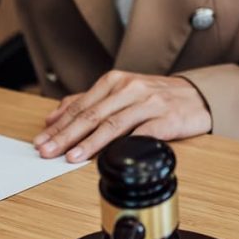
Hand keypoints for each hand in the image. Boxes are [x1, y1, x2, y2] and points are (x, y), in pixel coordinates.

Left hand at [33, 71, 211, 162]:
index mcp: (114, 81)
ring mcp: (148, 103)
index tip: (40, 140)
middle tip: (47, 151)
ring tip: (71, 156)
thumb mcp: (119, 91)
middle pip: (91, 115)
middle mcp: (129, 89)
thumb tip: (52, 116)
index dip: (57, 125)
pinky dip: (124, 146)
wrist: (198, 96)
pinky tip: (109, 157)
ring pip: (112, 124)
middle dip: (65, 135)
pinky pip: (141, 134)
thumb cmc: (154, 97)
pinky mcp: (166, 119)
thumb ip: (86, 102)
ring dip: (89, 143)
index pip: (79, 106)